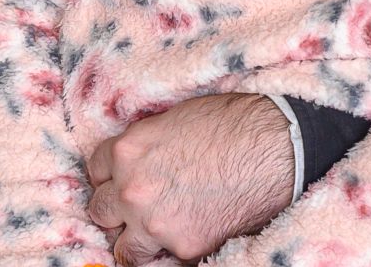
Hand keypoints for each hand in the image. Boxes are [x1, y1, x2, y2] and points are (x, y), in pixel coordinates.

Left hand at [85, 94, 294, 264]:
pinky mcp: (182, 247)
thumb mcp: (177, 118)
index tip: (124, 180)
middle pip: (101, 210)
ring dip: (138, 241)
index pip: (96, 170)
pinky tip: (192, 234)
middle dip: (119, 209)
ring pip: (124, 248)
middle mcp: (132, 188)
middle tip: (141, 207)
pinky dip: (175, 252)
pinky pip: (165, 261)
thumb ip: (148, 143)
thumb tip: (143, 158)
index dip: (112, 175)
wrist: (274, 146)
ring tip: (159, 232)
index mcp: (128, 150)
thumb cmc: (234, 122)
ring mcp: (154, 222)